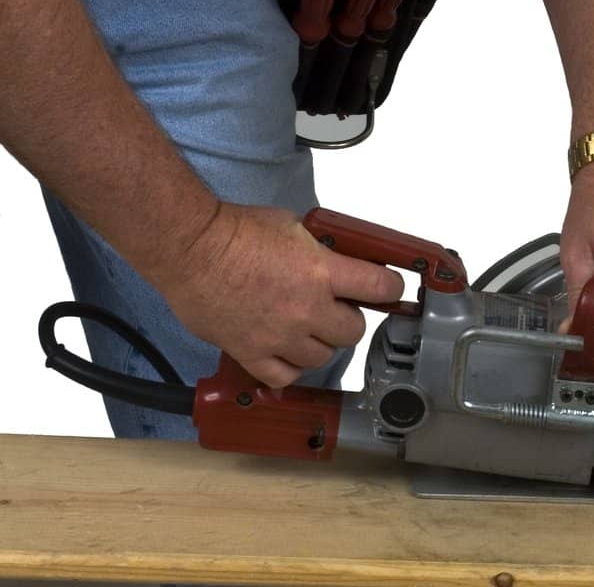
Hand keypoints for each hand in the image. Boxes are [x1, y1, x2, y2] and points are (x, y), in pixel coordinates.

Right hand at [162, 201, 404, 388]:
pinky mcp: (252, 353)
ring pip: (322, 357)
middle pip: (353, 331)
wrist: (194, 250)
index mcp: (321, 271)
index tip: (388, 290)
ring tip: (309, 327)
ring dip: (321, 343)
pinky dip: (290, 368)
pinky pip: (284, 376)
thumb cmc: (237, 231)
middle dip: (350, 318)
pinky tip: (287, 352)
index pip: (379, 287)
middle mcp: (306, 308)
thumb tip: (333, 260)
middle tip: (338, 307)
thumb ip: (320, 250)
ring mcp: (279, 336)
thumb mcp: (294, 225)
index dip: (389, 289)